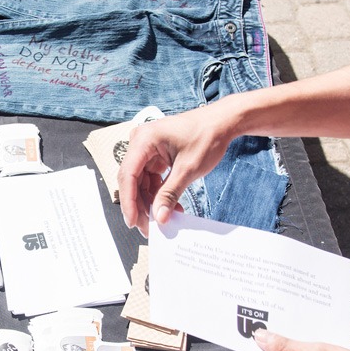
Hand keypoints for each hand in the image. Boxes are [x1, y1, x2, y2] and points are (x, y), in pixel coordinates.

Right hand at [117, 105, 233, 235]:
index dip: (129, 201)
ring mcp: (147, 149)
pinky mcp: (155, 155)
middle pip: (132, 181)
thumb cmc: (206, 137)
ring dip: (151, 201)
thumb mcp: (188, 170)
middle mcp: (140, 142)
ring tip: (164, 218)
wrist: (222, 123)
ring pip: (141, 182)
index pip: (128, 176)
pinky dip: (159, 193)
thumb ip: (170, 194)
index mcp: (143, 140)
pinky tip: (170, 206)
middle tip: (149, 227)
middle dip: (140, 205)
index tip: (133, 222)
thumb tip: (159, 217)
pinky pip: (151, 178)